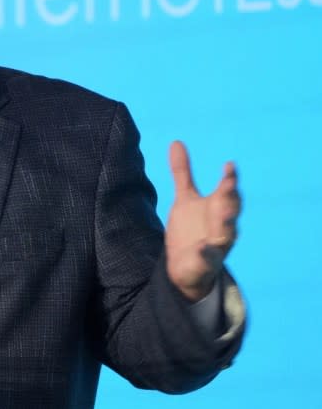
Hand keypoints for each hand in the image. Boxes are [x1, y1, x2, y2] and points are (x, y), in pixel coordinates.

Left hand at [164, 141, 240, 301]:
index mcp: (218, 208)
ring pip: (227, 234)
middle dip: (230, 197)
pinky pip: (209, 258)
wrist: (186, 266)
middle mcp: (223, 225)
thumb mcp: (184, 199)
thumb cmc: (191, 228)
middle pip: (232, 210)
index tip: (229, 165)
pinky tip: (201, 248)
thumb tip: (176, 142)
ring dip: (226, 223)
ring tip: (223, 211)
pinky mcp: (206, 262)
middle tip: (228, 184)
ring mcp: (216, 244)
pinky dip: (207, 253)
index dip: (230, 179)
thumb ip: (182, 173)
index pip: (228, 191)